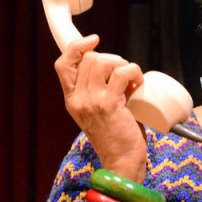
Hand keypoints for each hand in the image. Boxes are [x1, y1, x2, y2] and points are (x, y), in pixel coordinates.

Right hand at [54, 34, 147, 181]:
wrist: (121, 162)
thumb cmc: (116, 135)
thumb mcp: (97, 111)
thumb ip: (96, 92)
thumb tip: (111, 66)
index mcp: (72, 99)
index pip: (62, 64)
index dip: (77, 46)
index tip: (94, 39)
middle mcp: (77, 99)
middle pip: (89, 58)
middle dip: (112, 59)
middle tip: (125, 74)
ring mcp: (91, 101)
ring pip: (103, 61)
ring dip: (123, 64)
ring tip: (132, 80)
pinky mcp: (109, 104)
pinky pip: (121, 73)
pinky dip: (134, 71)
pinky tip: (138, 83)